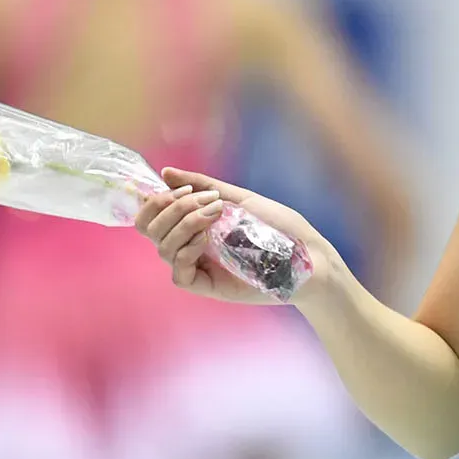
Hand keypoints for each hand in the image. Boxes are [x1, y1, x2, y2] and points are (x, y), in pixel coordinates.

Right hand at [135, 167, 337, 304]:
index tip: (181, 188)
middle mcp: (190, 245)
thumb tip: (166, 172)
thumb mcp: (240, 198)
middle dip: (172, 209)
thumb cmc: (279, 227)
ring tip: (215, 215)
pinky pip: (179, 273)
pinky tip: (206, 240)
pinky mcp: (207, 286)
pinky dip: (186, 252)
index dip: (155, 202)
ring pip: (162, 249)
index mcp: (193, 225)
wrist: (307, 255)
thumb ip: (203, 186)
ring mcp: (198, 266)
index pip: (151, 217)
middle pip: (151, 231)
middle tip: (206, 201)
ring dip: (185, 224)